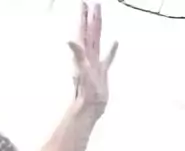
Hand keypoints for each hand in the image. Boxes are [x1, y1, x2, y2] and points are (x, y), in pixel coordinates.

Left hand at [69, 2, 116, 116]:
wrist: (90, 107)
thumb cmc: (86, 91)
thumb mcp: (82, 71)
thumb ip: (77, 55)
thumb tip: (69, 40)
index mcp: (85, 53)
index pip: (84, 31)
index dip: (85, 17)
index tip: (85, 4)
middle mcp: (89, 56)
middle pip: (91, 32)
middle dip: (92, 18)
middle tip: (94, 4)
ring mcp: (96, 63)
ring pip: (98, 41)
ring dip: (99, 29)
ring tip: (100, 18)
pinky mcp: (102, 72)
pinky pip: (108, 57)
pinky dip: (111, 50)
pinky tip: (115, 43)